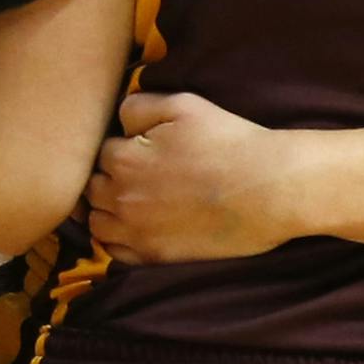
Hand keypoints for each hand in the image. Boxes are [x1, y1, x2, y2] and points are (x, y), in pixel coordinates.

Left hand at [86, 92, 299, 262]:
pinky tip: (137, 226)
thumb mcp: (183, 105)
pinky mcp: (153, 258)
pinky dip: (117, 239)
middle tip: (140, 173)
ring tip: (134, 199)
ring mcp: (135, 233)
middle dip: (109, 178)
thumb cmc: (230, 142)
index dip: (122, 147)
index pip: (101, 152)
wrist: (269, 190)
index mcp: (123, 159)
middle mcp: (121, 199)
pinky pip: (113, 252)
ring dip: (107, 209)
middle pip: (93, 187)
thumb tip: (118, 122)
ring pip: (97, 221)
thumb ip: (139, 106)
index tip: (144, 149)